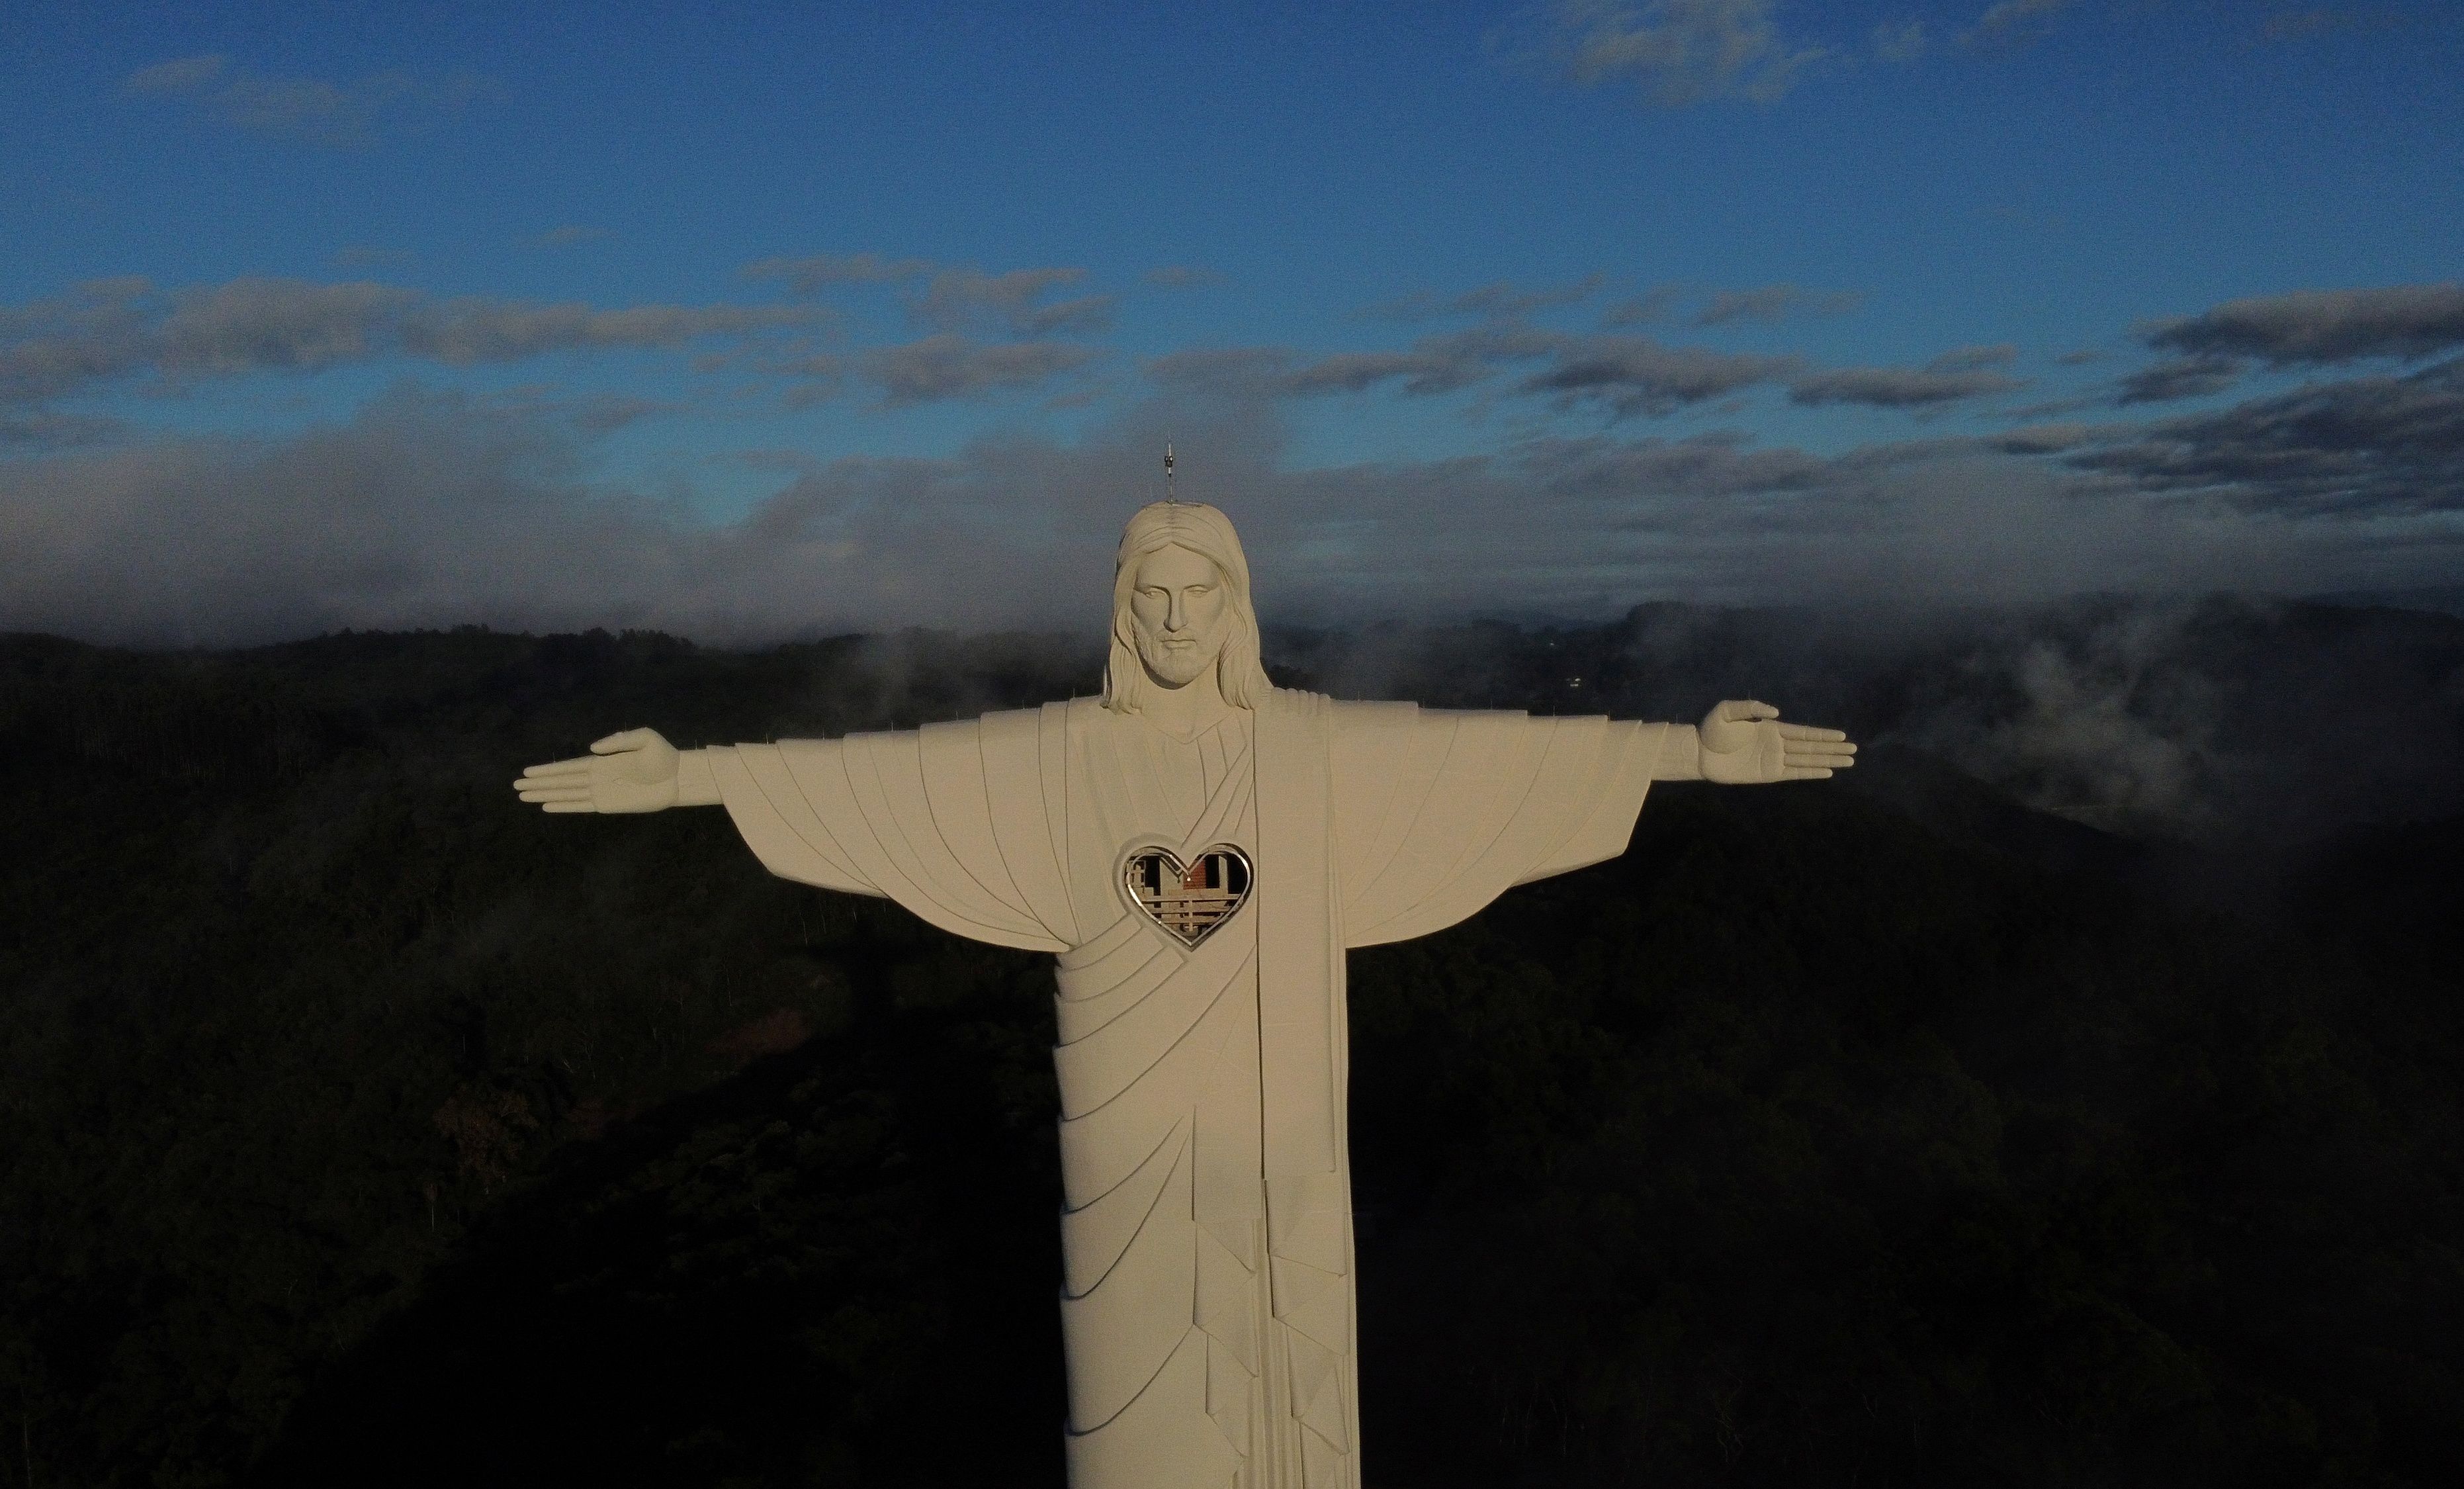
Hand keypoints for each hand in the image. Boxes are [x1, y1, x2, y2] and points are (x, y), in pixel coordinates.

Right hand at [513, 729, 680, 812]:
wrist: (679, 777)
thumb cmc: (663, 756)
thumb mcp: (644, 739)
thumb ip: (619, 740)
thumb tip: (592, 748)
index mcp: (602, 761)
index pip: (568, 766)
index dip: (547, 769)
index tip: (527, 771)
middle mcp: (597, 777)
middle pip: (562, 781)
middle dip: (539, 783)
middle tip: (515, 785)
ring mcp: (601, 792)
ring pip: (567, 794)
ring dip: (546, 795)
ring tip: (524, 796)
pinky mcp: (609, 806)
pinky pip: (581, 807)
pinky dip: (564, 807)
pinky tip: (547, 807)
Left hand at [1698, 700, 1855, 784]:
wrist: (1698, 753)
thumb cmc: (1711, 730)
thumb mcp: (1727, 711)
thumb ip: (1751, 708)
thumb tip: (1777, 712)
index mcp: (1771, 728)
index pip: (1804, 732)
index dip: (1824, 735)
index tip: (1843, 735)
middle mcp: (1777, 744)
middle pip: (1811, 747)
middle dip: (1833, 748)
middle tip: (1855, 751)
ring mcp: (1774, 760)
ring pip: (1807, 761)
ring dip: (1828, 761)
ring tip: (1848, 762)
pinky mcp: (1767, 775)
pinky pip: (1793, 774)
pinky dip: (1810, 773)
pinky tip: (1827, 772)